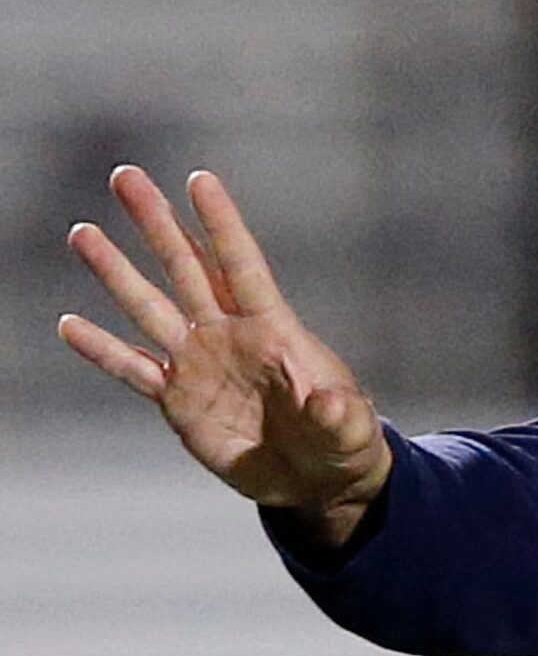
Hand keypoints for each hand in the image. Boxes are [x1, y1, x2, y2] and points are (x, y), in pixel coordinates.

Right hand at [58, 167, 390, 545]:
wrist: (316, 479)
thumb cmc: (343, 444)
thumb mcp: (350, 432)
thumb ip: (338, 415)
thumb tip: (327, 404)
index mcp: (273, 329)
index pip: (242, 265)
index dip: (221, 224)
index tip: (198, 179)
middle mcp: (228, 335)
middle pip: (186, 268)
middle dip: (156, 223)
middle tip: (125, 176)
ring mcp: (198, 364)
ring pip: (149, 308)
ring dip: (115, 272)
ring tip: (82, 233)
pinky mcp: (177, 401)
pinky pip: (132, 370)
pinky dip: (102, 350)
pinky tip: (69, 326)